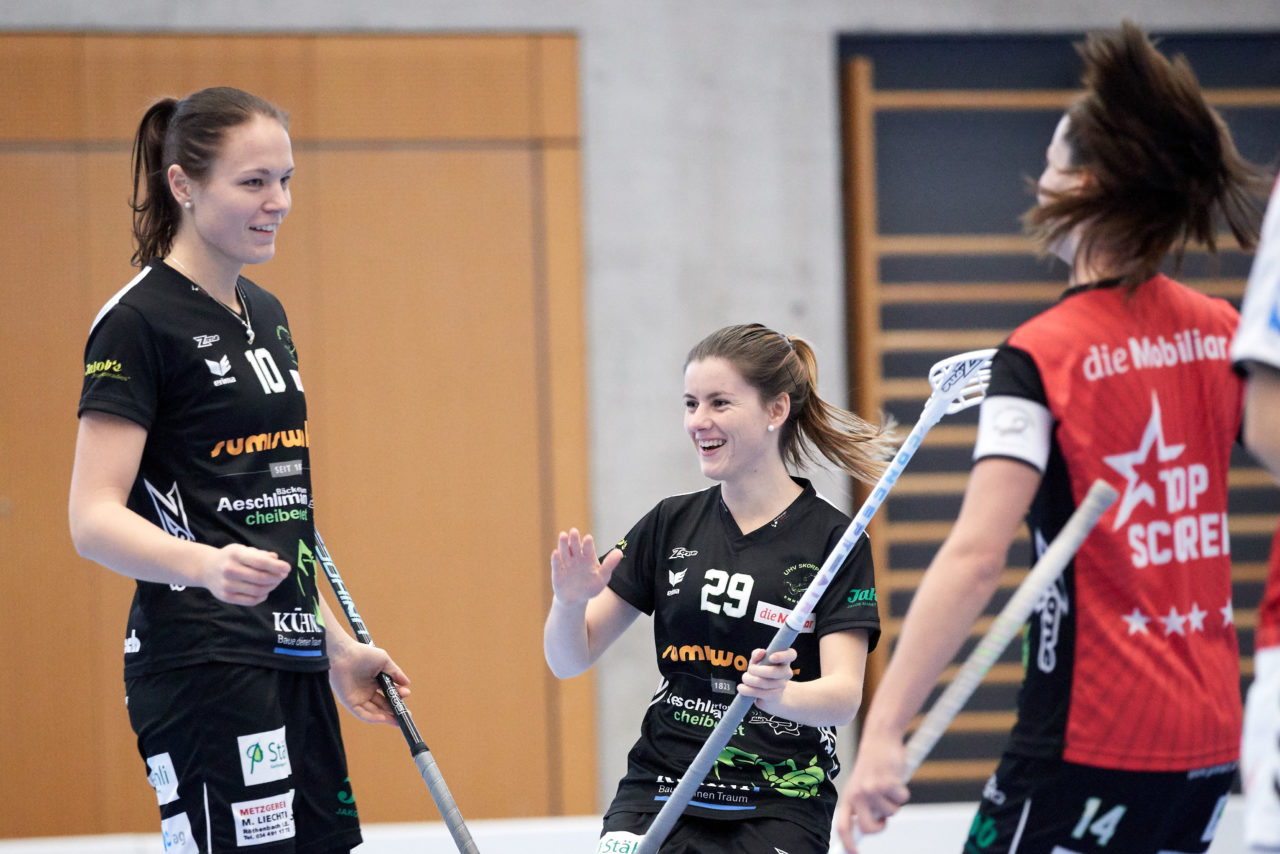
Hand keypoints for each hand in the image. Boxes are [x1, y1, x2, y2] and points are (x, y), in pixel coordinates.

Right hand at [199, 544, 290, 604]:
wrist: (206, 568)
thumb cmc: (231, 557)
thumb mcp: (244, 549)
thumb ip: (261, 554)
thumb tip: (276, 560)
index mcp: (235, 554)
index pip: (260, 562)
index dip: (277, 566)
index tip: (288, 568)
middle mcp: (229, 570)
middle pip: (261, 578)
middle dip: (277, 578)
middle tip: (283, 575)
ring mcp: (226, 585)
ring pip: (257, 590)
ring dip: (271, 587)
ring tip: (275, 582)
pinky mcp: (225, 597)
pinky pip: (251, 601)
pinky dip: (262, 596)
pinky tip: (265, 590)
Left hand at [328, 640, 410, 725]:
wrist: (344, 654)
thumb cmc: (363, 654)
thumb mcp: (384, 662)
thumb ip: (395, 673)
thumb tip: (407, 683)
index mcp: (375, 682)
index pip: (388, 693)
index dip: (397, 695)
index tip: (406, 694)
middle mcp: (367, 691)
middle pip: (382, 705)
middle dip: (394, 711)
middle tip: (406, 716)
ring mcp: (358, 698)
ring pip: (374, 712)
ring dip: (386, 717)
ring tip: (398, 721)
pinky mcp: (349, 702)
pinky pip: (361, 713)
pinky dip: (372, 717)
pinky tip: (383, 718)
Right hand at [550, 528, 621, 605]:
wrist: (576, 599)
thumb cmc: (591, 587)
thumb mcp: (602, 577)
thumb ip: (609, 565)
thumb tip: (620, 552)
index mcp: (588, 557)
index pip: (588, 549)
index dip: (588, 544)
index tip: (588, 538)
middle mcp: (576, 557)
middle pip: (575, 547)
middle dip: (574, 539)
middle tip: (574, 531)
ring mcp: (566, 564)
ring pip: (564, 552)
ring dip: (563, 544)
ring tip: (563, 535)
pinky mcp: (557, 572)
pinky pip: (556, 565)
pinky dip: (555, 559)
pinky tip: (555, 552)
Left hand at [737, 647, 796, 712]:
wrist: (769, 696)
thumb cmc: (762, 673)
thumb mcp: (758, 662)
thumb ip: (757, 654)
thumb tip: (761, 652)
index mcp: (784, 660)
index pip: (791, 654)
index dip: (782, 655)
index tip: (771, 658)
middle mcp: (786, 672)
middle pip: (775, 671)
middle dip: (758, 670)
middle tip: (750, 669)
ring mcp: (782, 685)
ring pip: (765, 683)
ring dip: (750, 680)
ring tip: (745, 678)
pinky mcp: (775, 696)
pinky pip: (760, 693)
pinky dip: (747, 690)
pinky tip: (742, 688)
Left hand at [835, 734, 910, 852]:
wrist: (879, 739)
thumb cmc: (873, 765)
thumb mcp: (862, 785)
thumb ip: (863, 805)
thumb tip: (867, 829)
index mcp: (848, 796)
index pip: (843, 826)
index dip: (847, 843)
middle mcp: (857, 794)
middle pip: (869, 828)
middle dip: (880, 826)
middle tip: (884, 817)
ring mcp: (871, 789)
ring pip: (890, 813)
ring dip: (894, 802)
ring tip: (888, 784)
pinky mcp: (886, 783)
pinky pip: (901, 799)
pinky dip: (903, 792)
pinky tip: (896, 777)